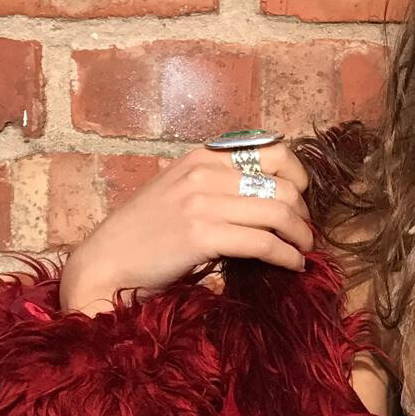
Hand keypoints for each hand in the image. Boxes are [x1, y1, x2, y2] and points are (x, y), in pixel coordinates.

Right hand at [59, 139, 316, 315]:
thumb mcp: (183, 193)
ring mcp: (202, 202)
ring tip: (303, 251)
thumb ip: (220, 187)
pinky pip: (264, 243)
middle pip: (283, 183)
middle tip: (304, 235)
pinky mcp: (203, 235)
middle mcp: (204, 172)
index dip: (298, 176)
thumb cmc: (149, 234)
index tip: (301, 200)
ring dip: (301, 236)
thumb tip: (270, 197)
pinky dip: (287, 257)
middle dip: (303, 213)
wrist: (109, 261)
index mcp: (203, 156)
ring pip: (278, 212)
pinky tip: (293, 266)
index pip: (272, 150)